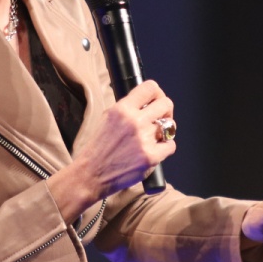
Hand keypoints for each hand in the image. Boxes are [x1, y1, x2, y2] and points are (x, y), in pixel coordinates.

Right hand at [48, 80, 176, 220]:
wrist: (91, 174)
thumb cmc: (99, 147)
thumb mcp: (108, 118)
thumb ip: (128, 108)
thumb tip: (148, 102)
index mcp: (122, 109)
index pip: (150, 87)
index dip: (157, 93)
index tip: (157, 101)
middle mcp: (134, 121)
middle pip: (166, 104)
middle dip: (166, 111)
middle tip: (161, 119)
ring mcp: (143, 139)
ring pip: (170, 126)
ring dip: (164, 132)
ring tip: (154, 138)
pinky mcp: (150, 157)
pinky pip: (170, 145)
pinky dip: (165, 148)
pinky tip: (154, 150)